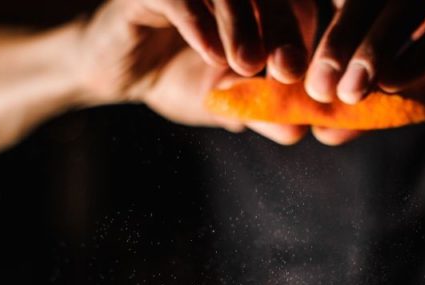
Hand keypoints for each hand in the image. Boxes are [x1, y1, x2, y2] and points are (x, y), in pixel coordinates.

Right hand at [78, 0, 317, 142]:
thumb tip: (297, 130)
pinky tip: (209, 55)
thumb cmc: (176, 77)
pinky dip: (198, 24)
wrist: (113, 70)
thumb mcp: (223, 101)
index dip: (308, 39)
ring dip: (241, 25)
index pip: (297, 7)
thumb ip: (260, 112)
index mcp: (254, 4)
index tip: (310, 80)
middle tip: (289, 69)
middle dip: (284, 30)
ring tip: (247, 64)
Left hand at [304, 0, 424, 144]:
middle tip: (318, 86)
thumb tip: (321, 129)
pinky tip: (397, 83)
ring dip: (375, 43)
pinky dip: (424, 48)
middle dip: (340, 39)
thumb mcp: (423, 90)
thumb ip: (377, 102)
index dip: (324, 34)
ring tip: (353, 91)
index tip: (297, 79)